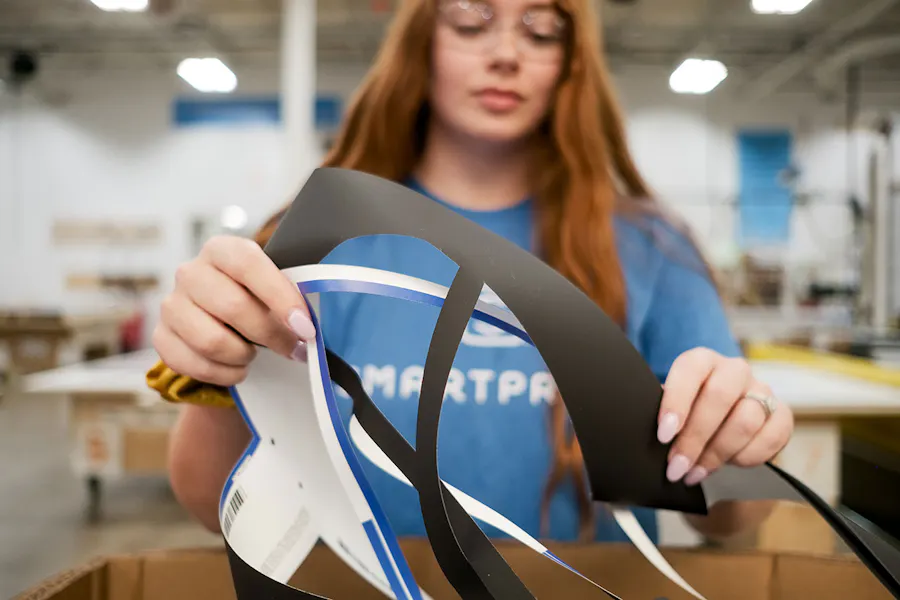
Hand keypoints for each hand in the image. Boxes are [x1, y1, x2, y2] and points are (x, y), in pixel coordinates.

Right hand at [152, 235, 315, 386]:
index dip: (280, 297)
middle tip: (292, 348)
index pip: (248, 264)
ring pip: (212, 341)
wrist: (220, 323)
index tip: (305, 327)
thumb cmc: (255, 301)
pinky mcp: (161, 338)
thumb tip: (306, 327)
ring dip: (243, 355)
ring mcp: (171, 305)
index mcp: (221, 250)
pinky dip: (224, 374)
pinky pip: (195, 365)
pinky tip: (236, 368)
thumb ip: (289, 299)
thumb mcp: (272, 288)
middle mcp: (190, 272)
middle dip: (270, 335)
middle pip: (232, 307)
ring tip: (254, 353)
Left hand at [656, 347, 793, 485]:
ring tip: (696, 472)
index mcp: (702, 360)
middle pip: (719, 397)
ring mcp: (761, 390)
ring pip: (746, 421)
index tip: (664, 435)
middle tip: (677, 466)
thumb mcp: (671, 409)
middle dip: (695, 438)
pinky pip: (771, 437)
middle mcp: (734, 370)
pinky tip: (729, 464)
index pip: (690, 370)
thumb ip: (664, 416)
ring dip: (718, 453)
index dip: (676, 402)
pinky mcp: (782, 414)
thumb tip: (658, 438)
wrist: (719, 425)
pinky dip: (748, 457)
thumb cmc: (687, 416)